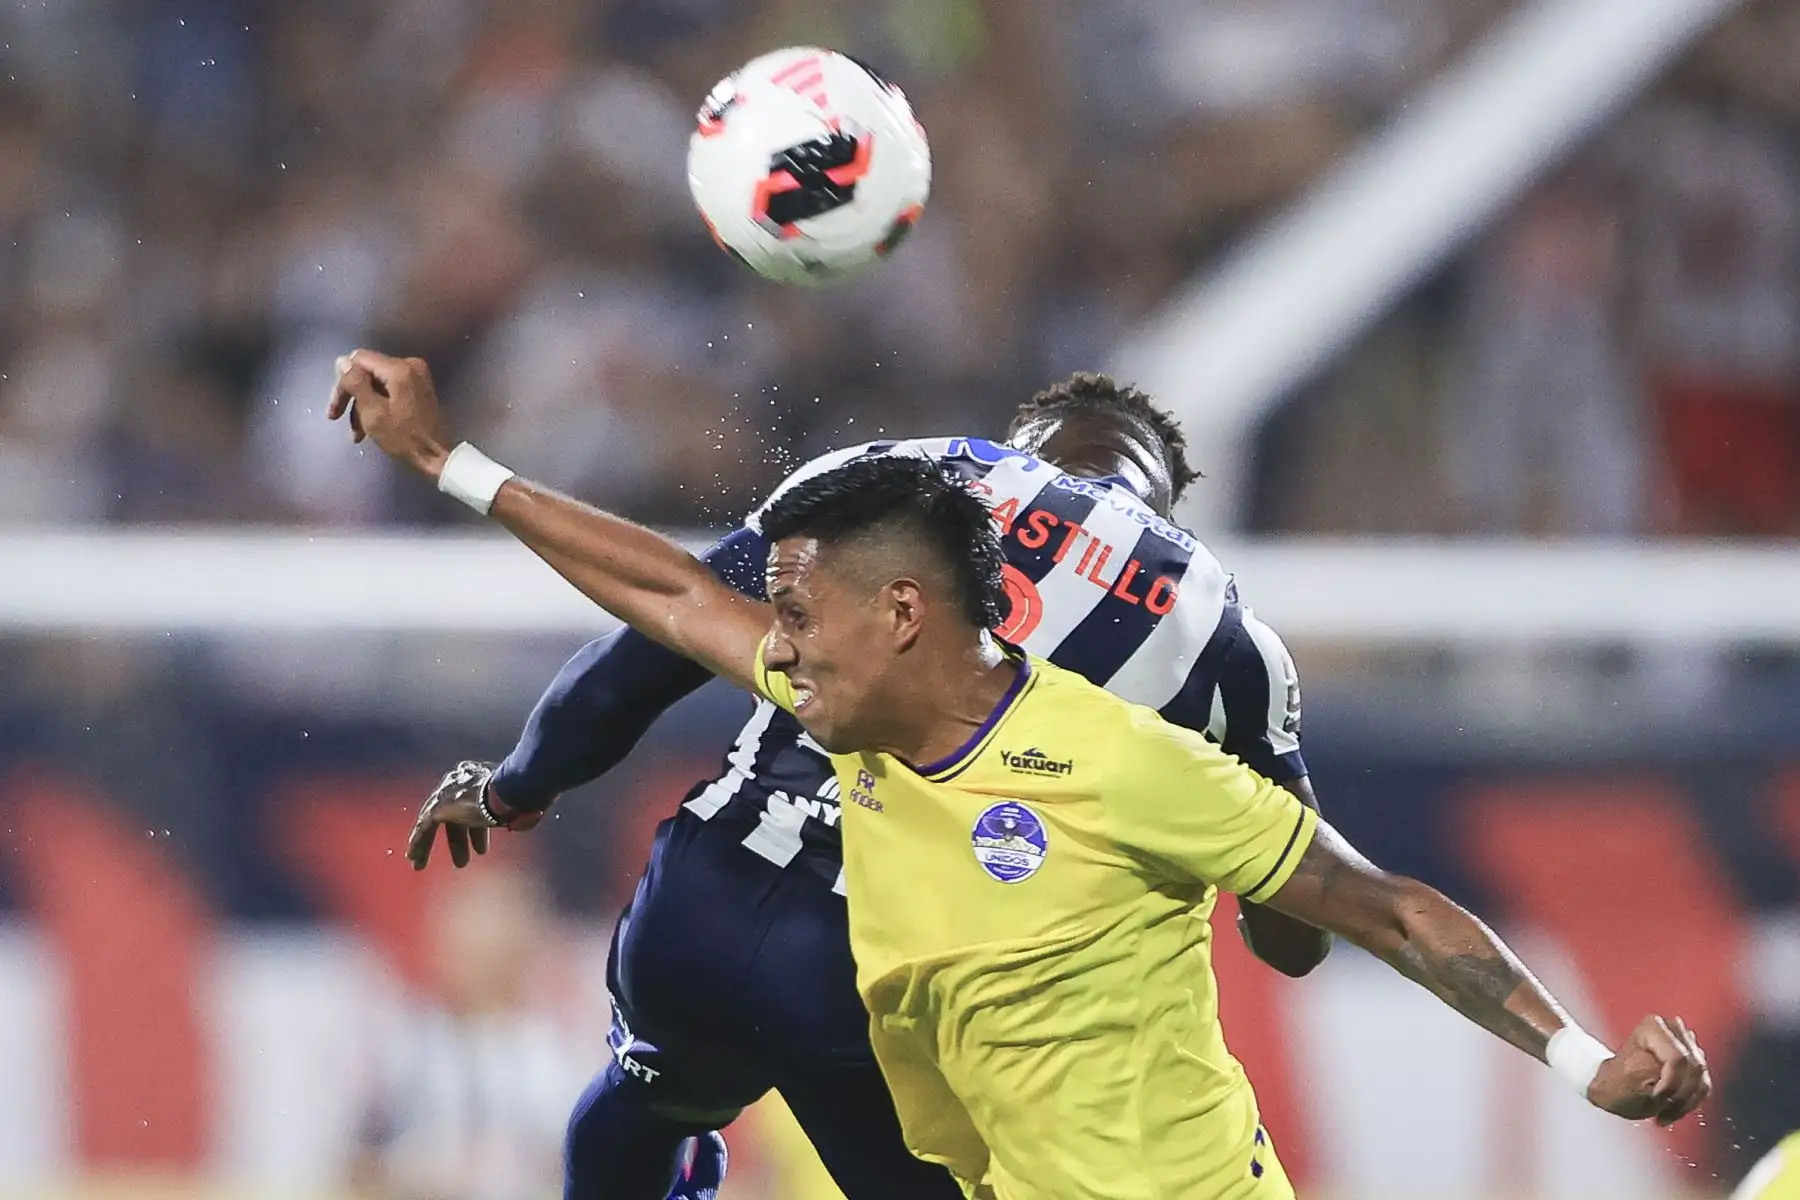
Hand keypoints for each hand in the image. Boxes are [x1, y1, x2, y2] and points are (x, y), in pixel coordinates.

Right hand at [328, 349, 453, 477]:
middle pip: (367, 372)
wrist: (438, 457)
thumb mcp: (373, 412)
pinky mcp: (418, 389)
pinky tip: (368, 429)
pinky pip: (389, 391)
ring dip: (362, 406)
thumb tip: (341, 361)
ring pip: (376, 384)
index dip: (342, 381)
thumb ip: (355, 384)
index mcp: (399, 368)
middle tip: (336, 418)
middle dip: (351, 397)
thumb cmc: (404, 437)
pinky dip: (377, 406)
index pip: (358, 360)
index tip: (335, 407)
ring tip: (356, 434)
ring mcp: (416, 377)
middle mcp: (409, 365)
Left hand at [405, 761, 542, 870]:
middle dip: (459, 839)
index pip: (473, 804)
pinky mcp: (439, 806)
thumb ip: (517, 810)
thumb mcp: (518, 803)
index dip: (476, 829)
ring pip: (433, 821)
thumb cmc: (522, 797)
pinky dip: (419, 842)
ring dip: (430, 845)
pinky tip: (414, 858)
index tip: (481, 847)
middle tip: (462, 862)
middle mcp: (458, 782)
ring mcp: (447, 792)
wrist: (510, 793)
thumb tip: (532, 818)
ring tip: (426, 866)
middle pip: (453, 816)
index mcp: (478, 778)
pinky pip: (424, 827)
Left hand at [1587, 1015, 1709, 1124]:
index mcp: (1653, 1027)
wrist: (1616, 1088)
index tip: (1656, 1097)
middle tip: (1660, 1109)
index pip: (1678, 1058)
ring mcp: (1688, 1046)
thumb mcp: (1626, 1075)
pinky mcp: (1695, 1064)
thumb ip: (1650, 1070)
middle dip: (1679, 1096)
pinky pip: (1703, 1089)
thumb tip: (1668, 1071)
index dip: (1671, 1083)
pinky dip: (1689, 1105)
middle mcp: (1675, 1031)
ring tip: (1663, 1113)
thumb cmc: (1615, 1080)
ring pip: (1702, 1082)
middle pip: (1695, 1070)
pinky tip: (1671, 1112)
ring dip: (1684, 1104)